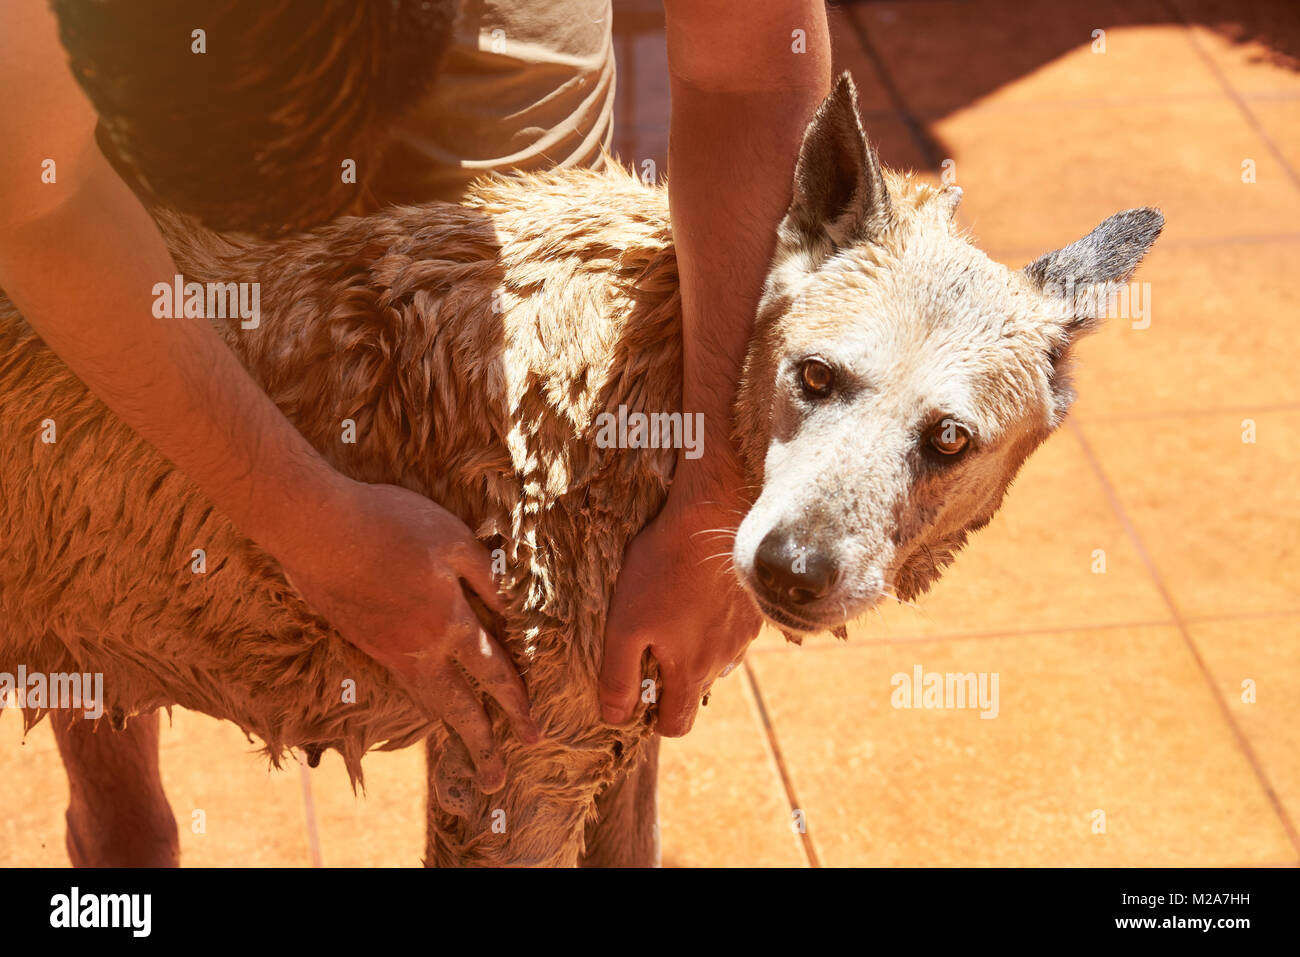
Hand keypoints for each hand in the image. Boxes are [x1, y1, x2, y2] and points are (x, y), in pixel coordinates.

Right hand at [278, 479, 538, 791]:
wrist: (316, 528)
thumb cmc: (390, 525)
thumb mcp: (454, 540)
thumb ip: (488, 577)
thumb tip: (515, 608)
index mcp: (450, 623)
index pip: (495, 673)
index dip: (518, 703)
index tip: (534, 733)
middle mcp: (420, 649)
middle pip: (459, 708)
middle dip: (482, 745)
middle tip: (496, 781)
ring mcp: (386, 649)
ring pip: (427, 699)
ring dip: (451, 727)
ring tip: (468, 747)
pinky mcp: (361, 639)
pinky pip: (403, 681)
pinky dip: (423, 698)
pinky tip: (428, 695)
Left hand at [600, 480, 761, 736]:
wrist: (712, 518)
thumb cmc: (663, 569)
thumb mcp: (626, 625)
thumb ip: (619, 676)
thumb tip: (614, 716)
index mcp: (692, 672)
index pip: (676, 724)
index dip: (654, 718)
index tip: (638, 693)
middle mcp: (724, 661)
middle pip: (695, 689)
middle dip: (672, 678)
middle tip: (649, 640)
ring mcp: (744, 634)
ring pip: (715, 658)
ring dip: (695, 647)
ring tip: (673, 609)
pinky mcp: (754, 607)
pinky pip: (731, 629)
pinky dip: (713, 621)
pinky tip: (697, 592)